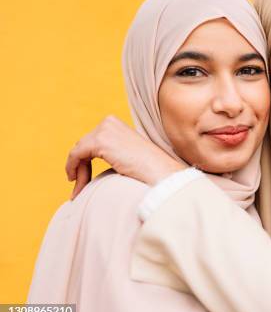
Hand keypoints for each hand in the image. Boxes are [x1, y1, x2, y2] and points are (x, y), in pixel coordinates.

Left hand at [66, 115, 184, 198]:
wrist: (158, 170)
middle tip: (80, 187)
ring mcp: (104, 130)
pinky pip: (76, 154)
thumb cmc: (146, 167)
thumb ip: (110, 151)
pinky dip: (71, 167)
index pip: (91, 140)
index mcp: (115, 123)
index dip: (85, 160)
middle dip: (80, 166)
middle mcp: (109, 121)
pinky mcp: (100, 141)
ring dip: (77, 170)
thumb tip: (87, 163)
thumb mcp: (125, 153)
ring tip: (79, 189)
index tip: (83, 178)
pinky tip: (74, 180)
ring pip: (78, 150)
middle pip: (83, 145)